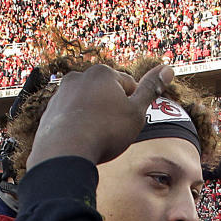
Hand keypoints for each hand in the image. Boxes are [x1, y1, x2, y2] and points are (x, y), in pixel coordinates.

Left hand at [27, 64, 174, 169]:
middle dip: (113, 109)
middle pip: (107, 93)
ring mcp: (62, 92)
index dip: (133, 106)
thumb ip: (151, 89)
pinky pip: (72, 115)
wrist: (65, 151)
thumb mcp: (136, 112)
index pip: (129, 86)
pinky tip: (82, 139)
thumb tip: (168, 68)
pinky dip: (79, 124)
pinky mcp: (51, 109)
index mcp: (103, 73)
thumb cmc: (105, 132)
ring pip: (89, 104)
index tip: (128, 122)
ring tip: (97, 136)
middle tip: (114, 131)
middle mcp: (80, 76)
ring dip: (95, 116)